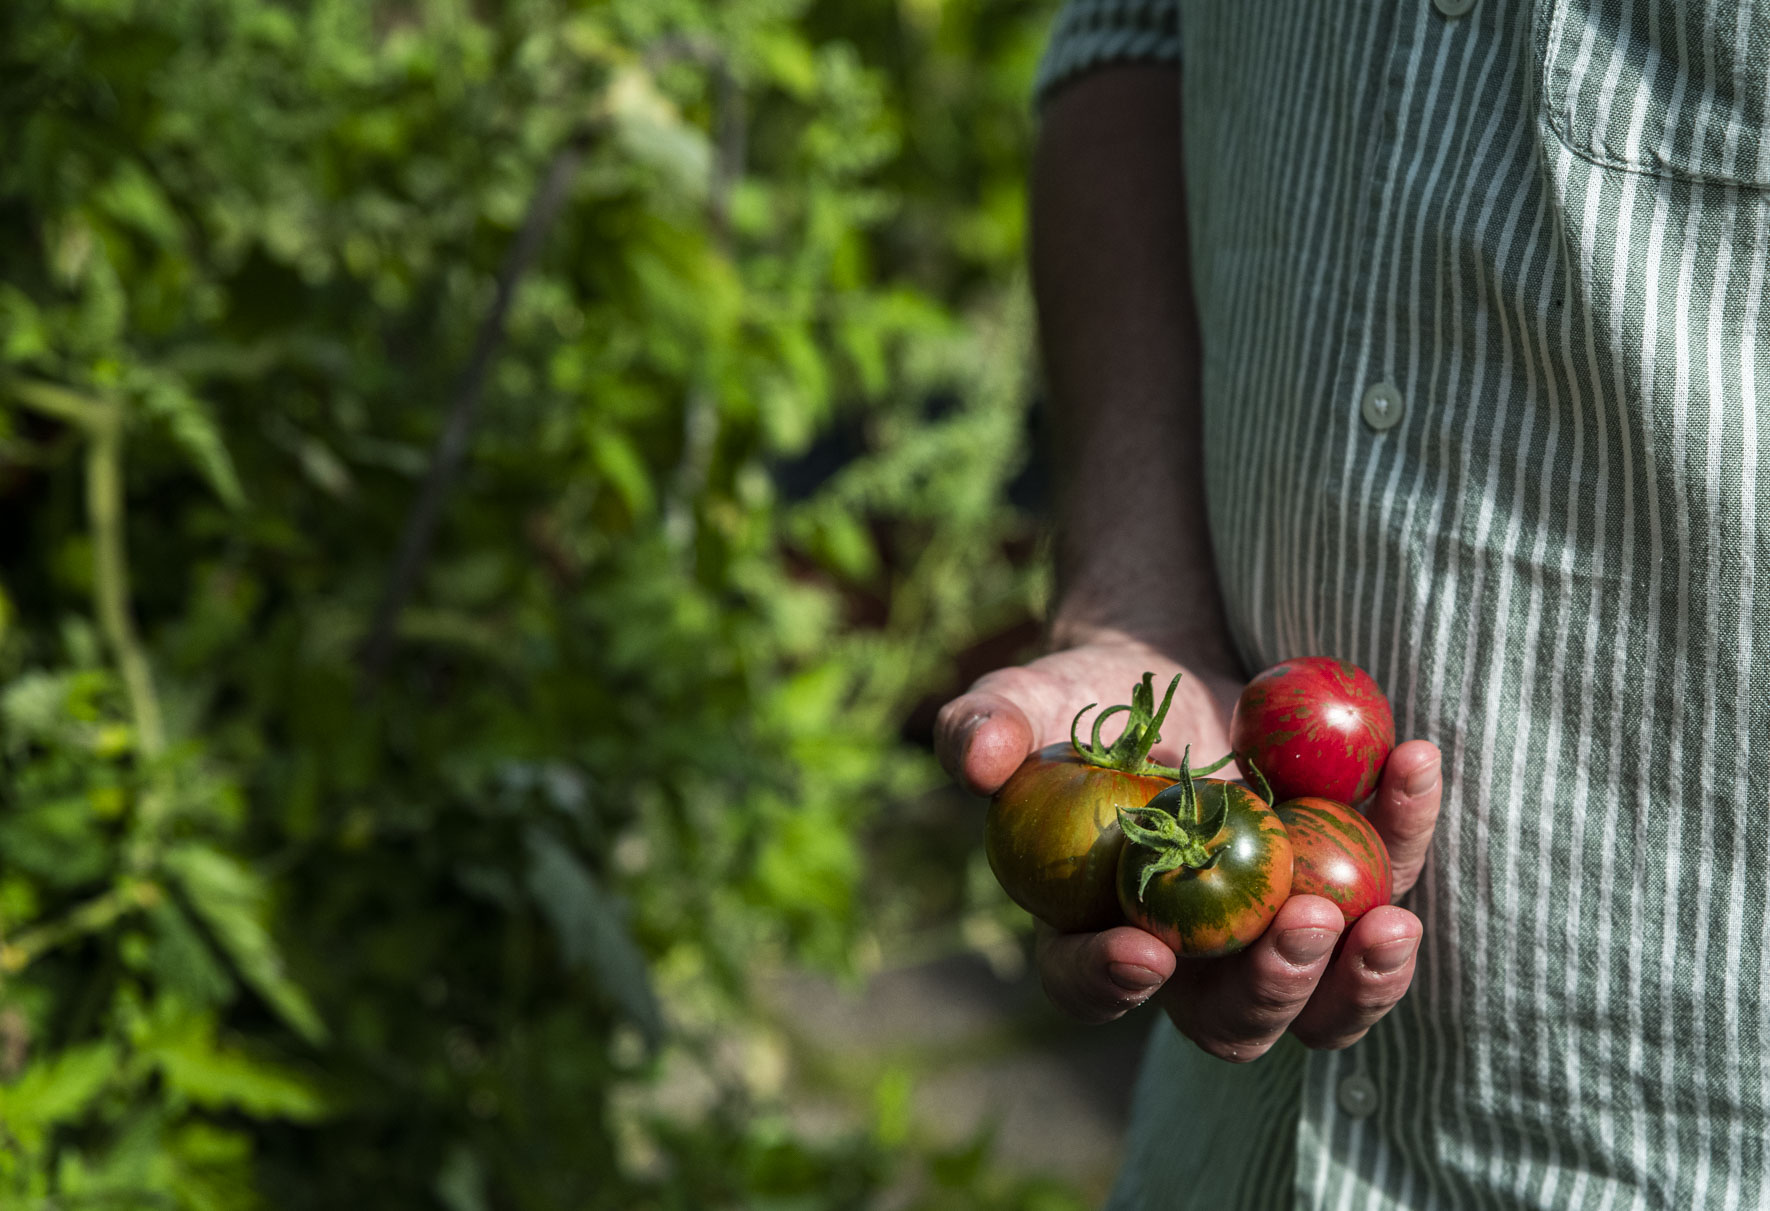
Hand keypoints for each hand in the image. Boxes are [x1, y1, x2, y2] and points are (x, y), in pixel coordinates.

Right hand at [937, 638, 1441, 1058]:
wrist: (1164, 672)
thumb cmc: (1077, 699)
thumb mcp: (1020, 700)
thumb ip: (983, 727)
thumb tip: (973, 759)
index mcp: (1090, 930)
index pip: (1087, 984)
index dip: (1110, 983)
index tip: (1146, 949)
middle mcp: (1185, 954)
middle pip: (1228, 1021)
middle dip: (1270, 990)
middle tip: (1302, 927)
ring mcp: (1268, 928)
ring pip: (1324, 998)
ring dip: (1362, 977)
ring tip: (1392, 920)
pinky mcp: (1339, 880)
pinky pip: (1386, 882)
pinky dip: (1408, 833)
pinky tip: (1413, 762)